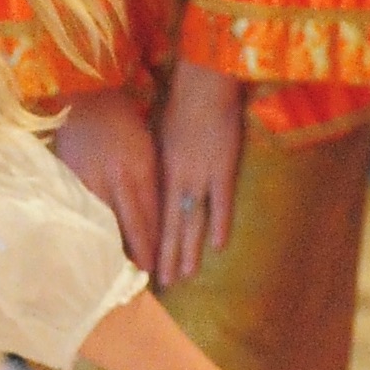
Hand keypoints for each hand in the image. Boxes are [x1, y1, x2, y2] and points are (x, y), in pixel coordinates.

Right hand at [55, 88, 160, 273]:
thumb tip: (160, 214)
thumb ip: (151, 181)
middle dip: (140, 254)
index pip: (152, 214)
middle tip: (147, 279)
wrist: (87, 95)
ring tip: (118, 272)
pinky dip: (87, 231)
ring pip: (105, 223)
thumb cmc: (123, 120)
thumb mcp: (146, 147)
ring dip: (113, 249)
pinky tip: (89, 247)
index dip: (157, 242)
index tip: (161, 265)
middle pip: (132, 225)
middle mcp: (118, 178)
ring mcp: (91, 179)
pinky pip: (81, 211)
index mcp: (141, 168)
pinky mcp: (69, 178)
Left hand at [155, 60, 244, 289]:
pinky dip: (219, 223)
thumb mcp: (159, 137)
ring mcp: (200, 174)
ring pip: (192, 219)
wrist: (202, 85)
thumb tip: (151, 186)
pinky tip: (217, 246)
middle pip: (170, 224)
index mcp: (160, 170)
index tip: (146, 262)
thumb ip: (158, 164)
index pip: (152, 214)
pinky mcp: (223, 166)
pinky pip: (221, 201)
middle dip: (167, 255)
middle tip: (164, 283)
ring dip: (189, 249)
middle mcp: (177, 178)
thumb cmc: (180, 107)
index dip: (150, 240)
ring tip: (185, 275)